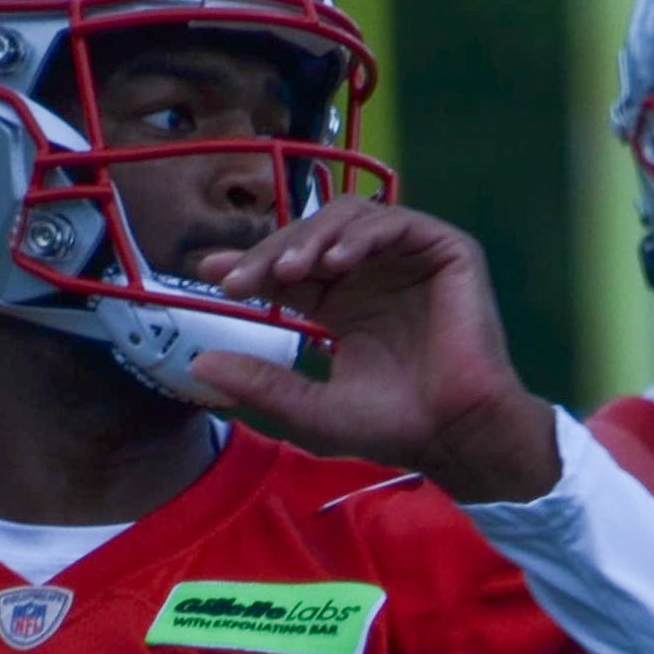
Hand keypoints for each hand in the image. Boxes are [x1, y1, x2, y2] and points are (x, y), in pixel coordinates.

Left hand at [187, 202, 559, 501]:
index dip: (251, 264)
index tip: (209, 272)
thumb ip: (262, 384)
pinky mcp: (445, 251)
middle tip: (240, 280)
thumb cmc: (393, 427)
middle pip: (310, 236)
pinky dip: (359, 235)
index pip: (290, 269)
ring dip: (311, 237)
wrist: (455, 435)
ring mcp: (408, 259)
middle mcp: (372, 275)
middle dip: (271, 252)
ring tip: (288, 272)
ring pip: (348, 218)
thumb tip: (199, 364)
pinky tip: (333, 264)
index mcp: (344, 305)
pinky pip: (394, 222)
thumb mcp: (311, 410)